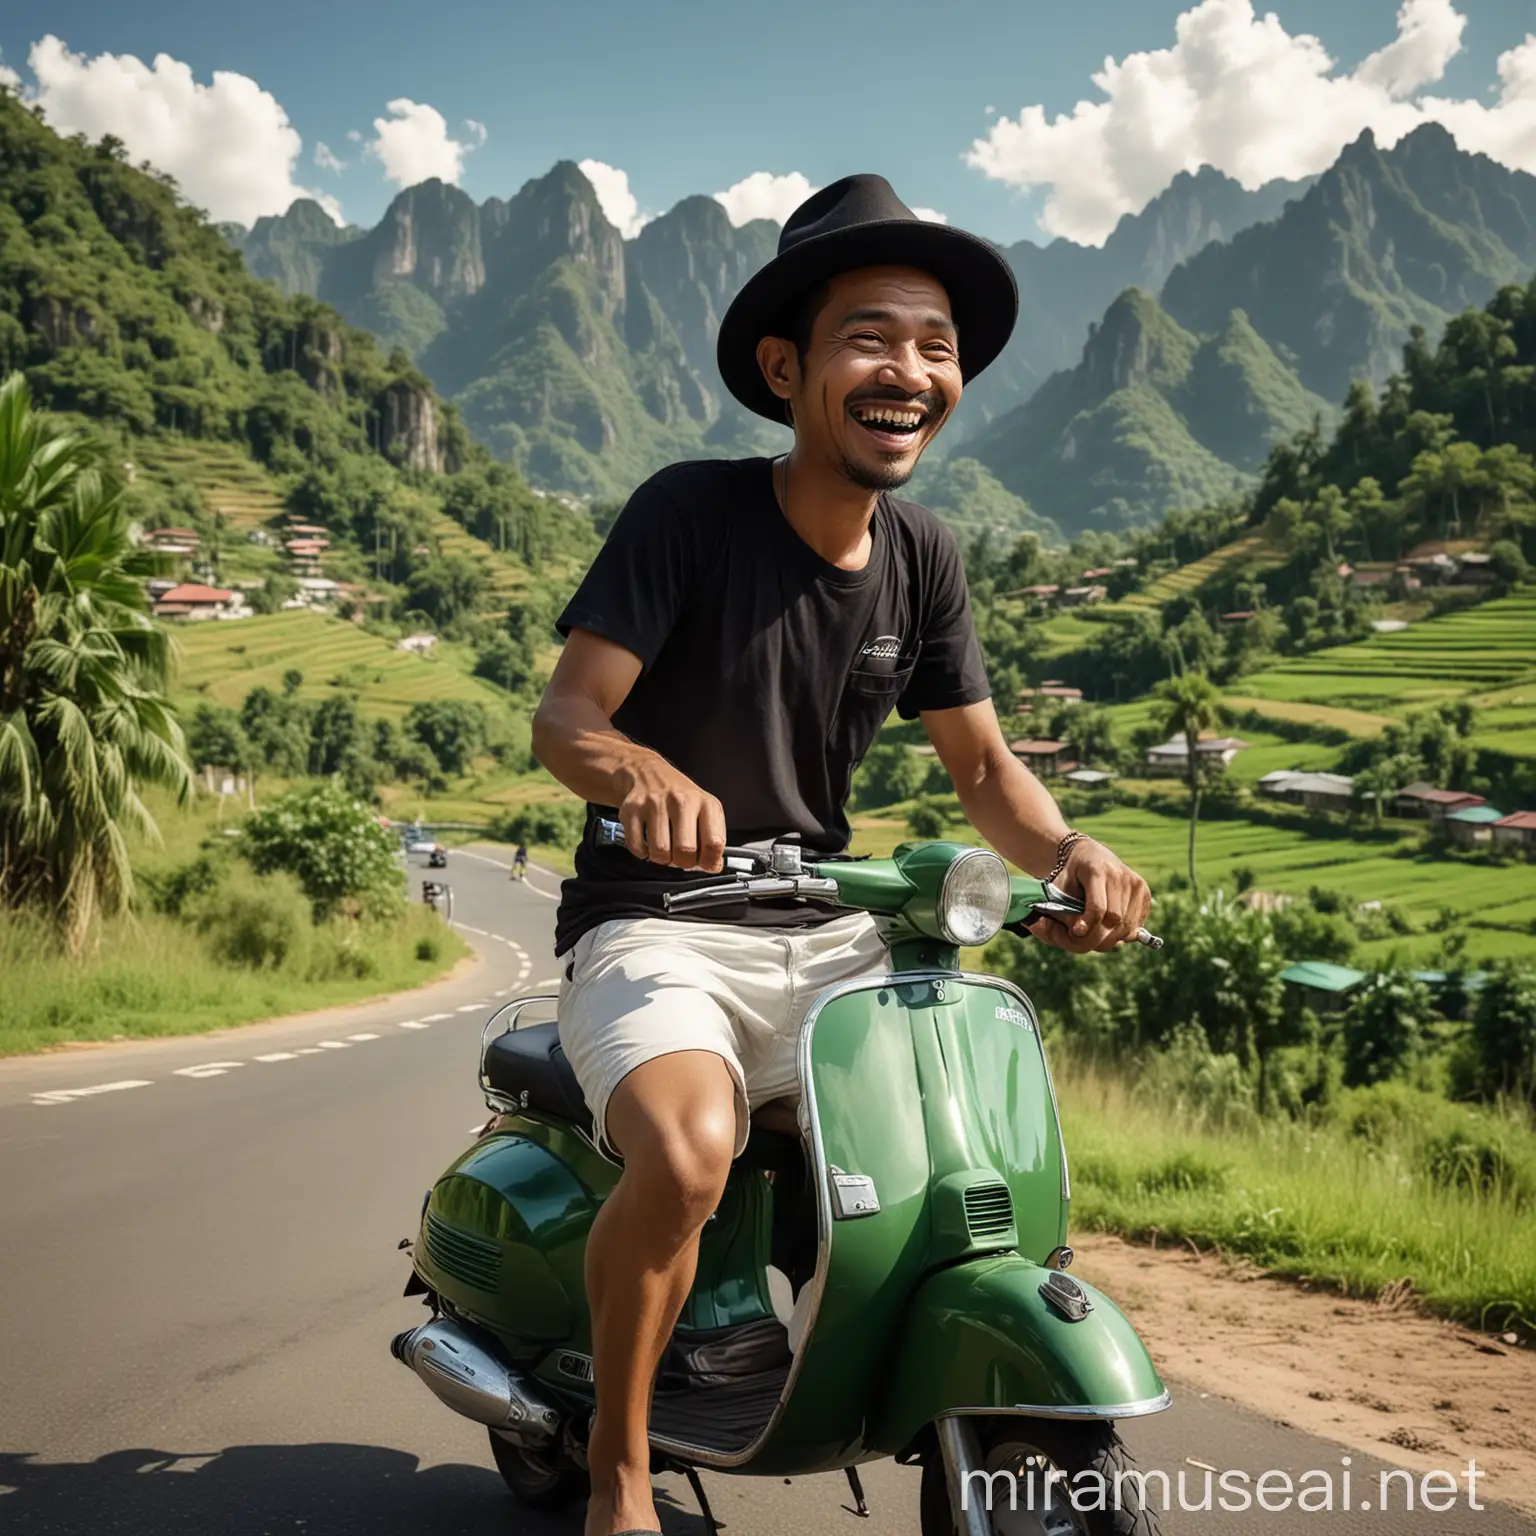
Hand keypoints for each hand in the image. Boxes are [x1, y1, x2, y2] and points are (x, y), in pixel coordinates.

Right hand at [616, 757, 725, 872]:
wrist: (649, 773)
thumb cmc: (680, 797)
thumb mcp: (706, 810)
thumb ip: (713, 839)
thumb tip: (713, 866)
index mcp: (705, 804)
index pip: (714, 843)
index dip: (709, 861)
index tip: (705, 863)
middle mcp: (681, 801)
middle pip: (685, 851)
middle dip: (683, 862)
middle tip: (681, 857)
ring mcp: (654, 804)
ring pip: (660, 852)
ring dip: (662, 859)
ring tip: (665, 848)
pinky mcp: (632, 810)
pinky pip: (637, 847)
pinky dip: (642, 852)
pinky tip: (648, 842)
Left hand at [1027, 837, 1150, 953]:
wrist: (1087, 854)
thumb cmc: (1070, 875)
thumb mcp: (1061, 888)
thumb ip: (1068, 911)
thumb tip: (1080, 933)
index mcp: (1097, 870)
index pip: (1098, 907)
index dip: (1088, 924)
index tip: (1076, 933)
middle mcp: (1120, 875)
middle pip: (1115, 919)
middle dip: (1098, 937)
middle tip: (1083, 942)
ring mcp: (1135, 882)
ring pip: (1127, 925)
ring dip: (1111, 938)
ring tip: (1095, 938)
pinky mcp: (1143, 890)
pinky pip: (1137, 922)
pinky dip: (1124, 932)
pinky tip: (1110, 929)